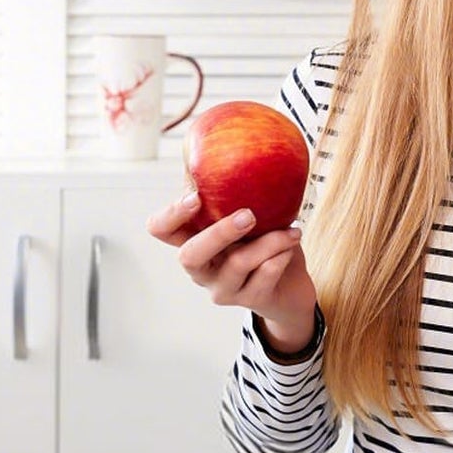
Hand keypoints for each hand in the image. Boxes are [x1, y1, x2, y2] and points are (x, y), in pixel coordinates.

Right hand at [146, 190, 318, 353]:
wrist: (291, 287)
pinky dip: (282, 256)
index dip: (171, 215)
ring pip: (238, 263)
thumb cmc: (263, 242)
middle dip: (219, 233)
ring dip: (269, 241)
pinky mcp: (250, 300)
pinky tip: (291, 246)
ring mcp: (223, 288)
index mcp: (194, 241)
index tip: (196, 196)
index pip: (160, 230)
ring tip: (292, 230)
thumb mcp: (247, 215)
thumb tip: (220, 152)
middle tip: (249, 215)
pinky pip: (265, 275)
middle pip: (189, 256)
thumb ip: (231, 192)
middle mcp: (202, 268)